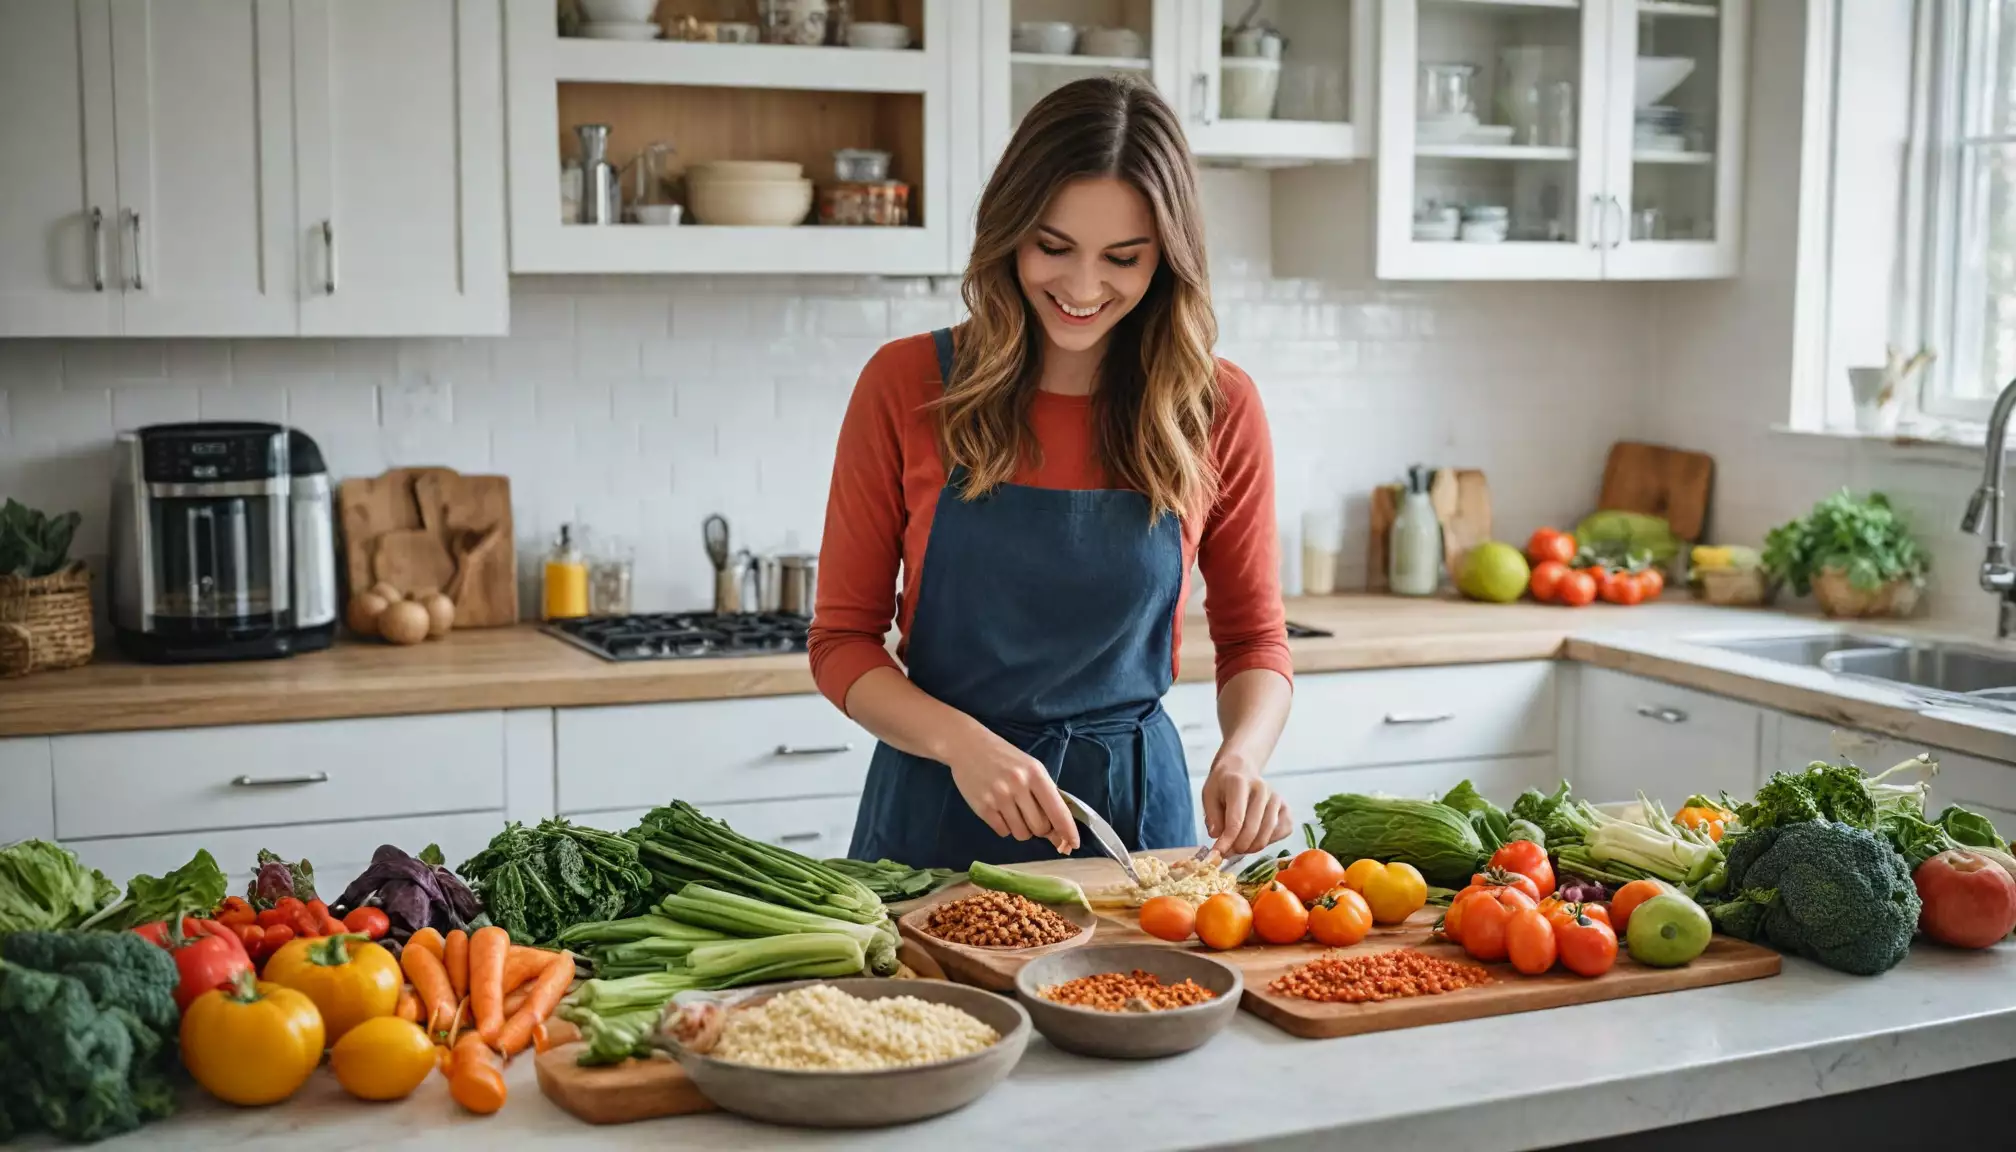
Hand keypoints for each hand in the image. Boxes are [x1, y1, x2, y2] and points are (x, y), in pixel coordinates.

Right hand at [944, 727, 1079, 853]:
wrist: (967, 746)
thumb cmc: (1004, 756)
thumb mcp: (1030, 767)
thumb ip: (1045, 793)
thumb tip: (1059, 827)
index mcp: (1036, 774)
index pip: (1057, 810)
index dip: (1068, 831)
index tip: (1073, 844)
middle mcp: (1019, 786)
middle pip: (1040, 828)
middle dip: (1040, 829)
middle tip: (1033, 818)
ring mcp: (999, 797)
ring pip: (1021, 833)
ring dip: (1022, 829)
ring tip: (1015, 813)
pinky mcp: (982, 807)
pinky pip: (1003, 831)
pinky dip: (1005, 827)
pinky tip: (1000, 811)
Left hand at [1201, 751, 1290, 856]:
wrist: (1240, 770)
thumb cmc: (1222, 786)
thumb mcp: (1209, 796)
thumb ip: (1212, 817)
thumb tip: (1217, 836)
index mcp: (1239, 783)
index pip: (1235, 820)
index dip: (1226, 842)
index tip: (1217, 854)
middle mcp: (1261, 788)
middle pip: (1252, 829)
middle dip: (1238, 847)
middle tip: (1227, 852)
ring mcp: (1276, 797)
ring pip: (1267, 833)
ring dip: (1251, 847)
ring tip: (1239, 848)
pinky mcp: (1285, 807)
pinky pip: (1282, 831)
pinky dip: (1269, 841)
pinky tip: (1255, 839)